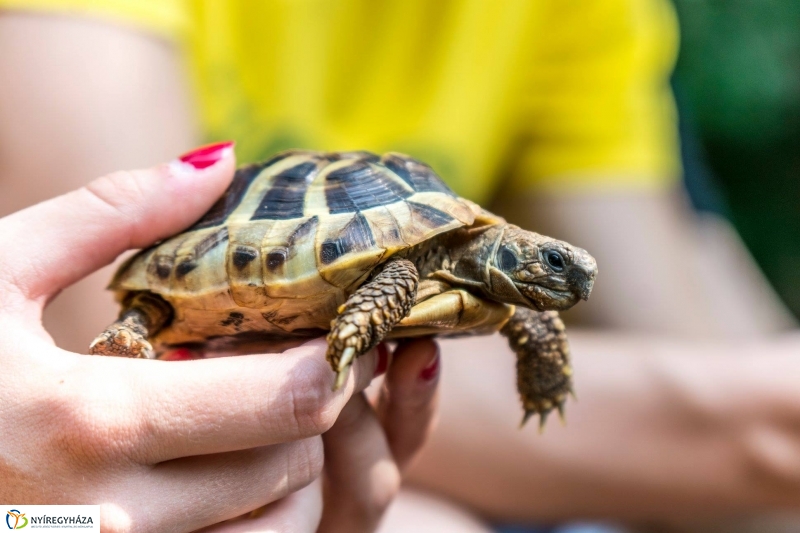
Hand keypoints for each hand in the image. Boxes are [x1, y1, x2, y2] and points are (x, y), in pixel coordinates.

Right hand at [0, 147, 438, 531]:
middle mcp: (112, 516)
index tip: (327, 326)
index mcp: (92, 420)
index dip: (330, 358)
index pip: (286, 400)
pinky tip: (216, 469)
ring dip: (289, 471)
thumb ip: (111, 213)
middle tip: (288, 365)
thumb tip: (217, 161)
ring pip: (276, 529)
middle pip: (293, 466)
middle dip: (309, 412)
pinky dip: (250, 517)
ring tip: (253, 419)